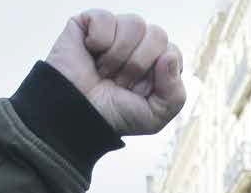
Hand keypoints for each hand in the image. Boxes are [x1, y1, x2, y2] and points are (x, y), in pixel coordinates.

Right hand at [45, 10, 185, 135]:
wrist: (75, 114)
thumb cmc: (114, 115)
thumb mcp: (155, 116)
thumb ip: (175, 94)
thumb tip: (169, 56)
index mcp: (158, 63)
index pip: (172, 52)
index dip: (156, 75)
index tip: (137, 92)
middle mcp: (140, 44)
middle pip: (158, 34)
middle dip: (138, 65)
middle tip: (119, 82)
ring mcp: (117, 31)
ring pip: (135, 23)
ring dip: (118, 55)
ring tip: (104, 71)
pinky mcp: (91, 23)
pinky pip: (105, 17)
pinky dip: (99, 40)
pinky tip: (91, 52)